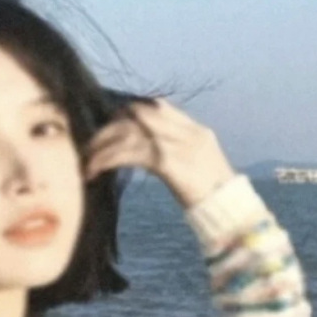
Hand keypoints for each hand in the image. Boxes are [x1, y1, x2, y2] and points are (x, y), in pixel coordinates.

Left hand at [84, 99, 235, 208]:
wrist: (228, 209)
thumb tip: (152, 153)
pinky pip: (130, 154)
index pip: (158, 107)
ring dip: (103, 146)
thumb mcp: (201, 167)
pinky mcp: (167, 162)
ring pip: (130, 134)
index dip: (131, 111)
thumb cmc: (215, 197)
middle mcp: (187, 132)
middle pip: (139, 115)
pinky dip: (108, 160)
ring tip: (87, 160)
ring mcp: (177, 144)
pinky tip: (95, 170)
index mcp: (197, 131)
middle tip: (92, 142)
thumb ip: (181, 153)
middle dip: (112, 126)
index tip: (113, 123)